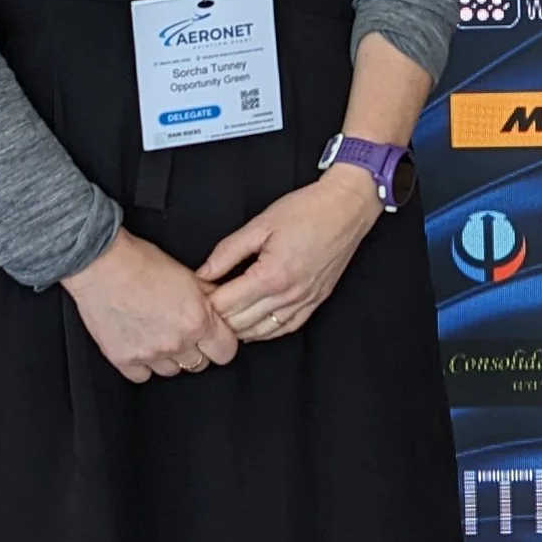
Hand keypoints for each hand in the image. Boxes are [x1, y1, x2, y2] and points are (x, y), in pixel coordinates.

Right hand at [62, 228, 239, 384]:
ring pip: (171, 371)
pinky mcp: (123, 359)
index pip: (226, 352)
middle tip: (180, 330)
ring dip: (168, 357)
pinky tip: (138, 343)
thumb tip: (221, 307)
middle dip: (194, 349)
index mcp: (197, 321)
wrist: (101, 264)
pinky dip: (142, 364)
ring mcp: (149, 354)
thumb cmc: (141, 262)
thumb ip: (208, 297)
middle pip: (199, 363)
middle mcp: (177, 342)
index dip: (220, 343)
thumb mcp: (187, 275)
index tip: (213, 338)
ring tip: (156, 333)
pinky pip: (142, 376)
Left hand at [198, 164, 378, 343]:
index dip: (205, 301)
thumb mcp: (260, 224)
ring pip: (260, 332)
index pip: (226, 304)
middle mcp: (289, 295)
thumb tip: (203, 273)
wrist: (346, 209)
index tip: (194, 293)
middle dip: (216, 317)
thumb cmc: (307, 211)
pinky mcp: (314, 303)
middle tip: (203, 305)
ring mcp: (303, 302)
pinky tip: (250, 325)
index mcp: (271, 275)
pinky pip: (284, 329)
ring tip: (222, 316)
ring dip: (237, 328)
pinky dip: (263, 332)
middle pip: (240, 322)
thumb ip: (227, 252)